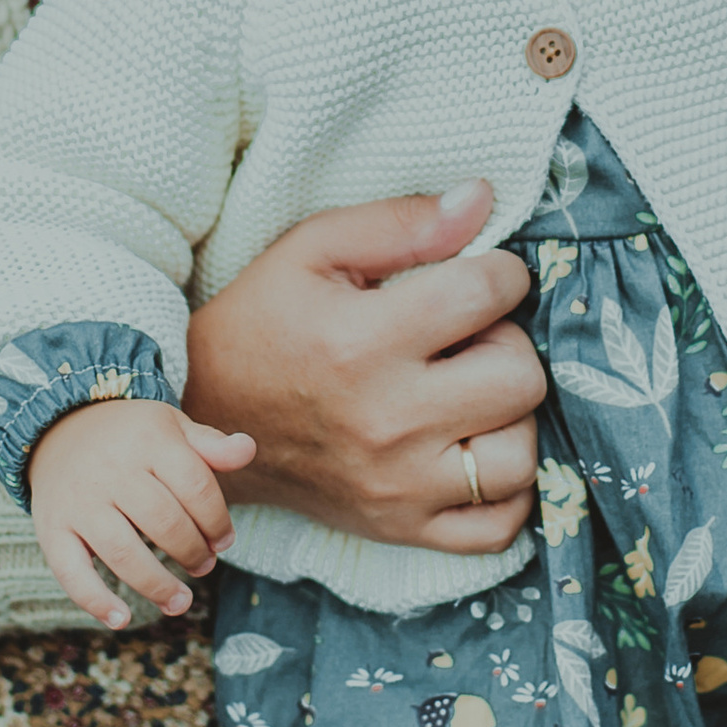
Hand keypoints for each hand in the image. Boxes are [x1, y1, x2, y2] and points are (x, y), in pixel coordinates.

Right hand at [26, 397, 255, 628]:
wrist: (59, 428)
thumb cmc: (131, 437)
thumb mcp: (171, 427)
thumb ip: (210, 444)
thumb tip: (247, 449)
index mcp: (148, 441)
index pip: (196, 487)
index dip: (218, 521)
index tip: (224, 541)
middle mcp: (111, 470)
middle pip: (164, 522)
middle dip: (193, 552)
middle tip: (204, 566)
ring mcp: (79, 502)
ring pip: (124, 553)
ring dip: (158, 585)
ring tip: (181, 602)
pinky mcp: (52, 528)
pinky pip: (70, 571)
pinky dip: (95, 600)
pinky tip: (120, 619)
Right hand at [183, 182, 543, 551]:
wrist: (206, 417)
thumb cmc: (263, 321)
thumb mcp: (312, 250)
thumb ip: (401, 223)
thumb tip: (482, 197)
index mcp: (363, 343)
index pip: (488, 294)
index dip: (501, 273)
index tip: (479, 277)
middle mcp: (387, 422)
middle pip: (521, 379)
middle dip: (508, 344)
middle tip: (469, 338)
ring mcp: (397, 487)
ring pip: (520, 458)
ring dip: (510, 419)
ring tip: (472, 395)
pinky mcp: (400, 529)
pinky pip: (499, 526)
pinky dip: (505, 490)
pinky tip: (476, 448)